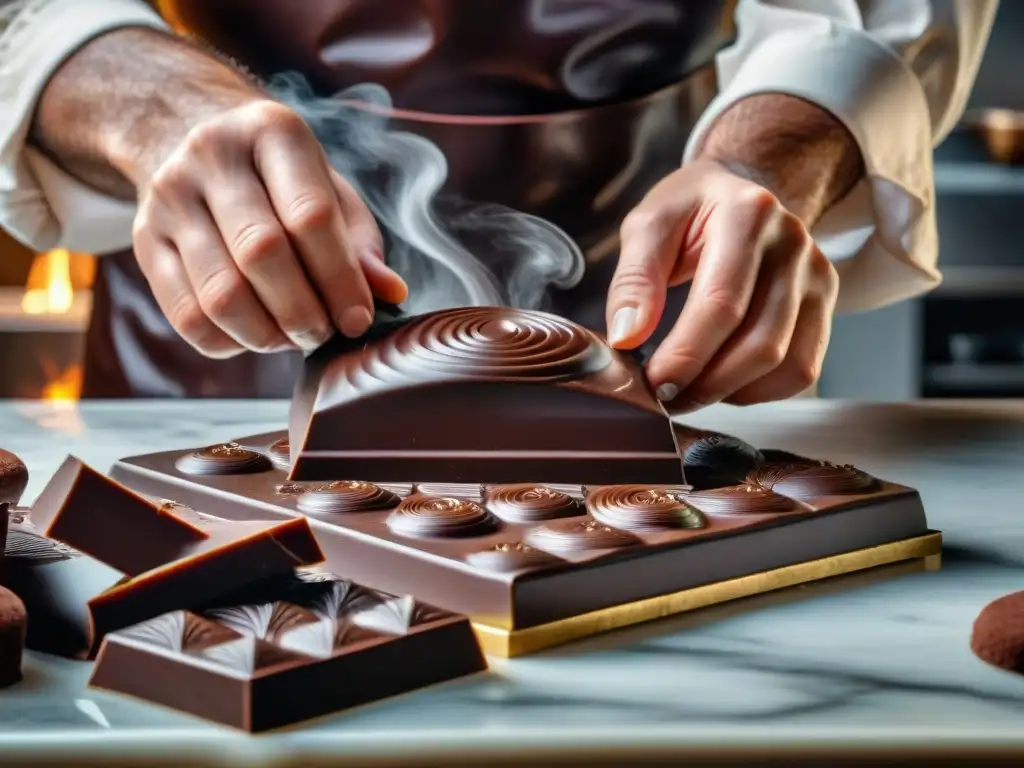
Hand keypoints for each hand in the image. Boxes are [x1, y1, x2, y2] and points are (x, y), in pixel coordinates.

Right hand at [131, 99, 407, 357]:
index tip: (358, 319)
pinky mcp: (145, 240)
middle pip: (262, 254)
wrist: (188, 135)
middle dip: (303, 312)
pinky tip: (252, 335)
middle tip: (323, 333)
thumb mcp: (328, 189)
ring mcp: (169, 196)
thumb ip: (360, 242)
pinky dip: (228, 342)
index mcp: (272, 131)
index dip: (340, 279)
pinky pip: (185, 316)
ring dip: (266, 334)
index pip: (310, 216)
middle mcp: (212, 155)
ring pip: (220, 294)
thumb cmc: (279, 177)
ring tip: (292, 337)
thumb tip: (389, 294)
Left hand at [605, 158, 839, 409]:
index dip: (686, 356)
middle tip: (666, 397)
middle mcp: (793, 244)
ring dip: (732, 392)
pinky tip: (725, 382)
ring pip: (786, 363)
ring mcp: (817, 275)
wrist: (739, 191)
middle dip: (707, 384)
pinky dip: (760, 391)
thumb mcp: (648, 226)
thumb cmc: (690, 209)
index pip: (722, 303)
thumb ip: (633, 280)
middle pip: (761, 343)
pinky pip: (802, 369)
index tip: (653, 384)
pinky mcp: (825, 302)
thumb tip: (627, 338)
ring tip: (690, 390)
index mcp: (748, 214)